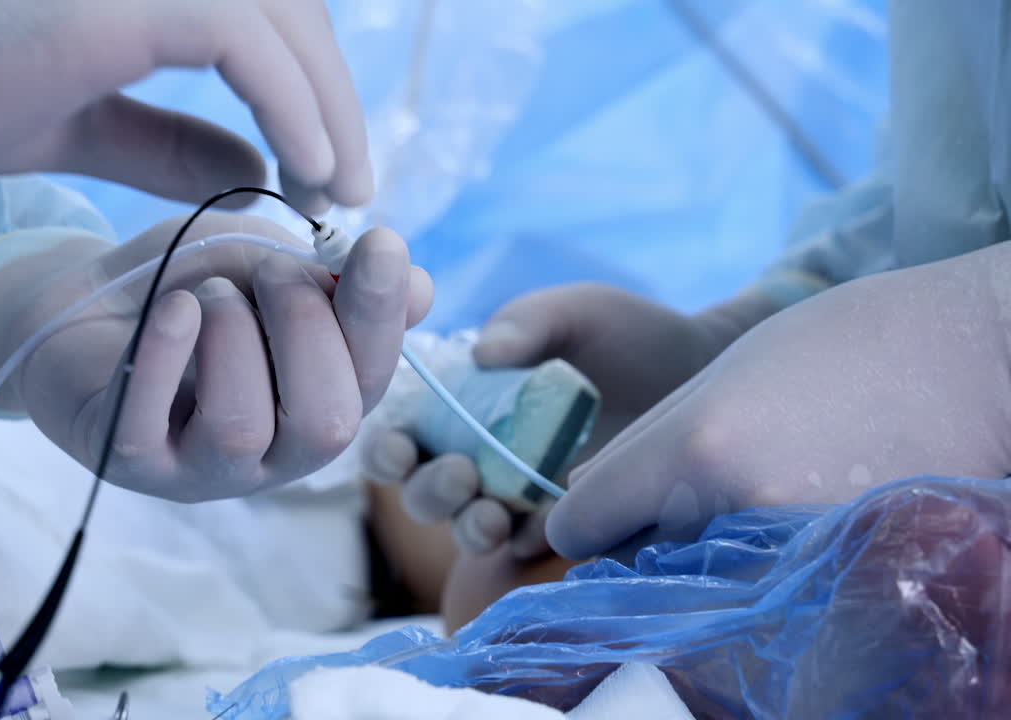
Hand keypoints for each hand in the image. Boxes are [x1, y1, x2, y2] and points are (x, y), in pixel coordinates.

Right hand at [0, 0, 367, 213]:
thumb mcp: (78, 121)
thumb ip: (167, 139)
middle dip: (336, 101)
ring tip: (338, 192)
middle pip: (294, 11)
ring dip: (331, 110)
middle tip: (348, 189)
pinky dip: (295, 105)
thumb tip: (256, 166)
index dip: (310, 85)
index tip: (324, 169)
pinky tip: (311, 172)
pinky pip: (247, 41)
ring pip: (288, 21)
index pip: (266, 14)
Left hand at [0, 212, 432, 501]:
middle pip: (325, 423)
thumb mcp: (266, 267)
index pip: (373, 376)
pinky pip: (152, 423)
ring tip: (208, 296)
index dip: (380, 314)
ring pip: (242, 429)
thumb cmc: (187, 288)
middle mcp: (272, 452)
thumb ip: (334, 281)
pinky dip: (172, 351)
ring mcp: (198, 468)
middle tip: (267, 271)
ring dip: (234, 340)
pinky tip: (174, 308)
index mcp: (320, 402)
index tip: (379, 241)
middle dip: (305, 328)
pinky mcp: (127, 460)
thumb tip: (422, 289)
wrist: (80, 306)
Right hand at [365, 283, 769, 555]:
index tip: (400, 444)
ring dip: (466, 527)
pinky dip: (523, 546)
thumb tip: (481, 354)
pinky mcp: (569, 525)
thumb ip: (527, 323)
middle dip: (429, 491)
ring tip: (493, 514)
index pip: (401, 433)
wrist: (706, 372)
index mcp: (465, 402)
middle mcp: (482, 454)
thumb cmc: (631, 335)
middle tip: (461, 474)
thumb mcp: (575, 313)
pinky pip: (531, 549)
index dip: (384, 445)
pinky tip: (535, 533)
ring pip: (467, 529)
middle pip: (422, 492)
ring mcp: (523, 496)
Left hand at [546, 245, 1010, 558]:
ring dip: (704, 552)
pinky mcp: (842, 574)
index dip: (584, 517)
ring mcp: (793, 552)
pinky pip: (761, 588)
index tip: (602, 508)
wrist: (978, 357)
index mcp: (694, 447)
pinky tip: (791, 513)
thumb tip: (580, 496)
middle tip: (686, 496)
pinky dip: (760, 565)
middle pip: (636, 560)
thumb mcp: (726, 370)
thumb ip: (649, 440)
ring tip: (754, 491)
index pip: (582, 524)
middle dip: (642, 537)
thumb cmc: (845, 344)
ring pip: (698, 578)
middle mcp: (735, 509)